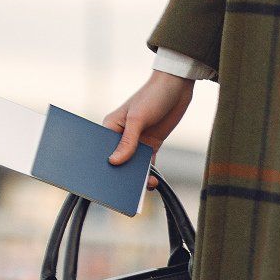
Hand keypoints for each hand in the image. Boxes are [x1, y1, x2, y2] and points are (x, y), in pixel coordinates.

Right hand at [104, 71, 195, 188]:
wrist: (177, 88)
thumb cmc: (152, 96)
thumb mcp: (138, 119)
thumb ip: (128, 141)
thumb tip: (114, 162)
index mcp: (110, 127)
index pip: (102, 150)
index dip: (102, 165)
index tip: (102, 181)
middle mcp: (121, 136)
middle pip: (118, 160)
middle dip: (121, 174)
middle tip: (123, 191)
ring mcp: (137, 142)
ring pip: (133, 165)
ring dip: (137, 177)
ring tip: (143, 188)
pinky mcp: (151, 145)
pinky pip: (148, 164)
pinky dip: (150, 174)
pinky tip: (152, 183)